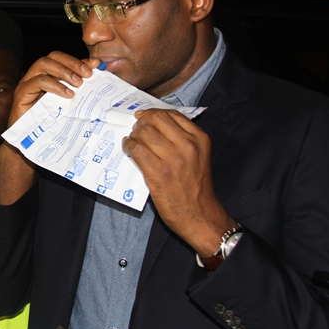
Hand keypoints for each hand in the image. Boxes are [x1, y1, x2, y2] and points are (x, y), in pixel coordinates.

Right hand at [0, 52, 98, 204]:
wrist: (32, 145)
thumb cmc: (51, 125)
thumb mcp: (69, 105)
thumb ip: (78, 90)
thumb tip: (97, 77)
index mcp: (48, 76)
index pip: (62, 59)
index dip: (78, 59)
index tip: (96, 65)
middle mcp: (36, 76)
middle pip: (53, 57)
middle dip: (72, 63)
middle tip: (87, 74)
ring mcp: (27, 84)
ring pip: (43, 64)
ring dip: (64, 71)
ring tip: (78, 83)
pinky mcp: (21, 94)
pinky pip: (37, 82)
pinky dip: (54, 84)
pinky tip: (67, 94)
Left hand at [122, 108, 234, 256]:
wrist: (200, 215)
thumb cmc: (196, 186)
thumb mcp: (199, 156)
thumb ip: (183, 139)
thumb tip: (154, 124)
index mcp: (199, 139)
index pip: (171, 114)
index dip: (153, 113)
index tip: (144, 116)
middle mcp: (188, 146)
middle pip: (156, 120)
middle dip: (142, 122)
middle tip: (136, 129)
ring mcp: (173, 159)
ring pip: (144, 133)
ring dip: (134, 135)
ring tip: (132, 140)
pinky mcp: (158, 173)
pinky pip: (136, 150)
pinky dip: (128, 146)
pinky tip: (128, 148)